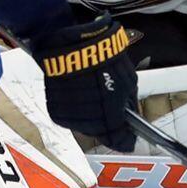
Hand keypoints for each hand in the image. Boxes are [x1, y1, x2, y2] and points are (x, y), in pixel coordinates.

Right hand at [31, 13, 137, 151]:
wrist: (71, 45)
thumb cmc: (102, 58)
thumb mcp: (128, 81)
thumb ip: (128, 104)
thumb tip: (129, 116)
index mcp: (110, 116)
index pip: (120, 141)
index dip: (125, 140)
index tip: (128, 137)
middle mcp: (90, 122)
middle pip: (102, 134)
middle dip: (108, 124)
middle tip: (109, 106)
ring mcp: (71, 118)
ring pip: (86, 127)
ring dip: (91, 117)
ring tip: (91, 94)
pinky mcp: (56, 112)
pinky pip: (70, 118)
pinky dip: (75, 110)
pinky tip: (78, 93)